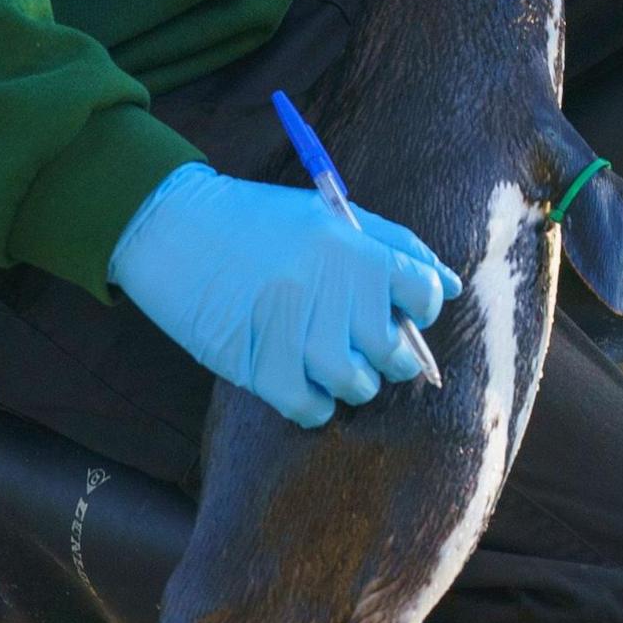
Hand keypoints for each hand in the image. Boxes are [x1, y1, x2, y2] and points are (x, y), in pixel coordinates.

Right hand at [108, 164, 458, 427]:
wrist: (172, 226)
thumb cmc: (257, 219)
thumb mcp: (328, 214)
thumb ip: (394, 246)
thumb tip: (449, 286)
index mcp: (353, 248)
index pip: (422, 295)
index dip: (418, 307)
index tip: (398, 308)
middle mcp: (330, 290)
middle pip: (395, 351)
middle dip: (389, 354)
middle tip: (363, 342)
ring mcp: (294, 330)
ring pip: (357, 385)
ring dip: (351, 380)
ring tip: (328, 358)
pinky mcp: (256, 365)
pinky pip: (310, 408)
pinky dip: (314, 404)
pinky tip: (302, 381)